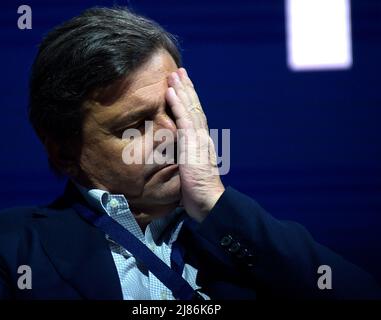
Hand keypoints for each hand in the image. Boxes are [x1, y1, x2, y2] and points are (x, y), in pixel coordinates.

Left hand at [166, 68, 224, 221]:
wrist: (209, 201)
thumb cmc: (198, 192)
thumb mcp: (190, 172)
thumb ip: (185, 160)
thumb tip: (177, 158)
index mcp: (202, 142)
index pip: (195, 116)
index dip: (189, 100)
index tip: (183, 87)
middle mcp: (202, 136)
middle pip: (194, 107)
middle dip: (187, 88)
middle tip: (180, 71)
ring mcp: (198, 138)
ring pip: (190, 108)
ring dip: (182, 89)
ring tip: (174, 74)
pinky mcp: (192, 143)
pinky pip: (183, 119)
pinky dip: (178, 104)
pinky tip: (171, 91)